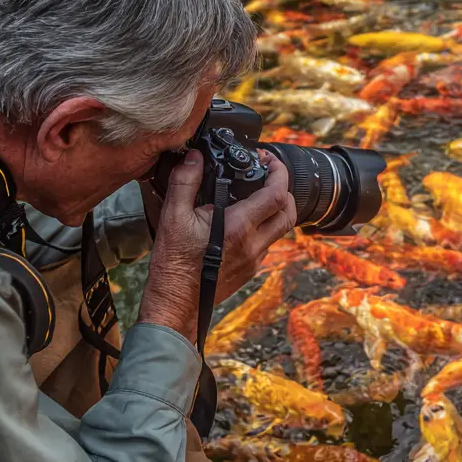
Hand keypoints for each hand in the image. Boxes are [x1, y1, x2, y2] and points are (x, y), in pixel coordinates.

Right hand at [138, 150, 296, 340]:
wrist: (176, 304)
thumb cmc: (173, 265)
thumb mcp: (172, 217)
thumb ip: (185, 182)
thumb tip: (194, 158)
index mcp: (238, 227)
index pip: (276, 195)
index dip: (279, 172)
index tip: (269, 161)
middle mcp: (253, 244)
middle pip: (289, 213)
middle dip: (284, 190)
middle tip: (268, 177)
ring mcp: (254, 259)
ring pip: (280, 230)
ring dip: (275, 210)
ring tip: (256, 196)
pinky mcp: (250, 270)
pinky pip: (267, 244)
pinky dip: (263, 227)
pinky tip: (241, 221)